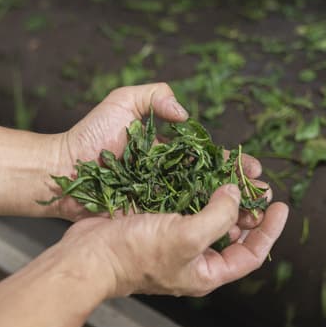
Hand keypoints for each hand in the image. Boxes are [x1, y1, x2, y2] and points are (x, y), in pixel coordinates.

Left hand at [50, 83, 267, 224]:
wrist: (62, 171)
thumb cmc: (91, 135)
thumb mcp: (123, 101)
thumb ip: (156, 96)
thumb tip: (185, 115)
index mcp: (168, 151)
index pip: (210, 157)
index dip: (232, 163)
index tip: (252, 167)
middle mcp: (169, 177)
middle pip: (213, 184)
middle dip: (240, 189)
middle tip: (262, 193)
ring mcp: (160, 200)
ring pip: (202, 206)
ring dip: (230, 210)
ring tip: (253, 214)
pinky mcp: (149, 218)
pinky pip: (181, 223)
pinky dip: (204, 227)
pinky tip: (224, 230)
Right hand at [56, 184, 288, 296]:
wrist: (88, 254)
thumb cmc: (136, 254)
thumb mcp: (187, 237)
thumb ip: (219, 216)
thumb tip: (233, 194)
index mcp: (205, 272)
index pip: (250, 254)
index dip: (269, 231)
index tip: (280, 206)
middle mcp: (193, 257)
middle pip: (232, 233)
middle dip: (248, 209)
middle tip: (260, 185)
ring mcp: (175, 239)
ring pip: (210, 214)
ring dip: (225, 195)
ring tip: (237, 173)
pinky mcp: (158, 221)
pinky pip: (187, 203)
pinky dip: (199, 188)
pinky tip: (204, 171)